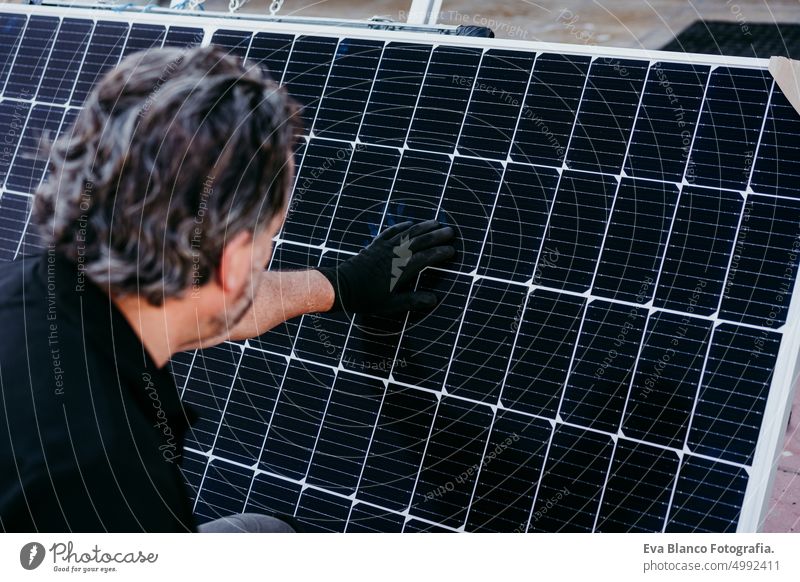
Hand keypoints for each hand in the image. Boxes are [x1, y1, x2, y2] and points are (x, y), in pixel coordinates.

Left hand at [316, 219, 455, 314]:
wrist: (340, 287)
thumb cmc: (365, 299)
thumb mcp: (390, 305)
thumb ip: (412, 301)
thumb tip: (434, 299)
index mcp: (400, 269)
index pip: (426, 258)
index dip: (440, 253)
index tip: (452, 250)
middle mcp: (394, 254)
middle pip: (420, 241)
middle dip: (436, 235)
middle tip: (451, 231)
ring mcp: (384, 247)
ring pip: (407, 233)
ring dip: (422, 227)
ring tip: (436, 222)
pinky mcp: (374, 245)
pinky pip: (390, 232)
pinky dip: (401, 226)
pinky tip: (409, 223)